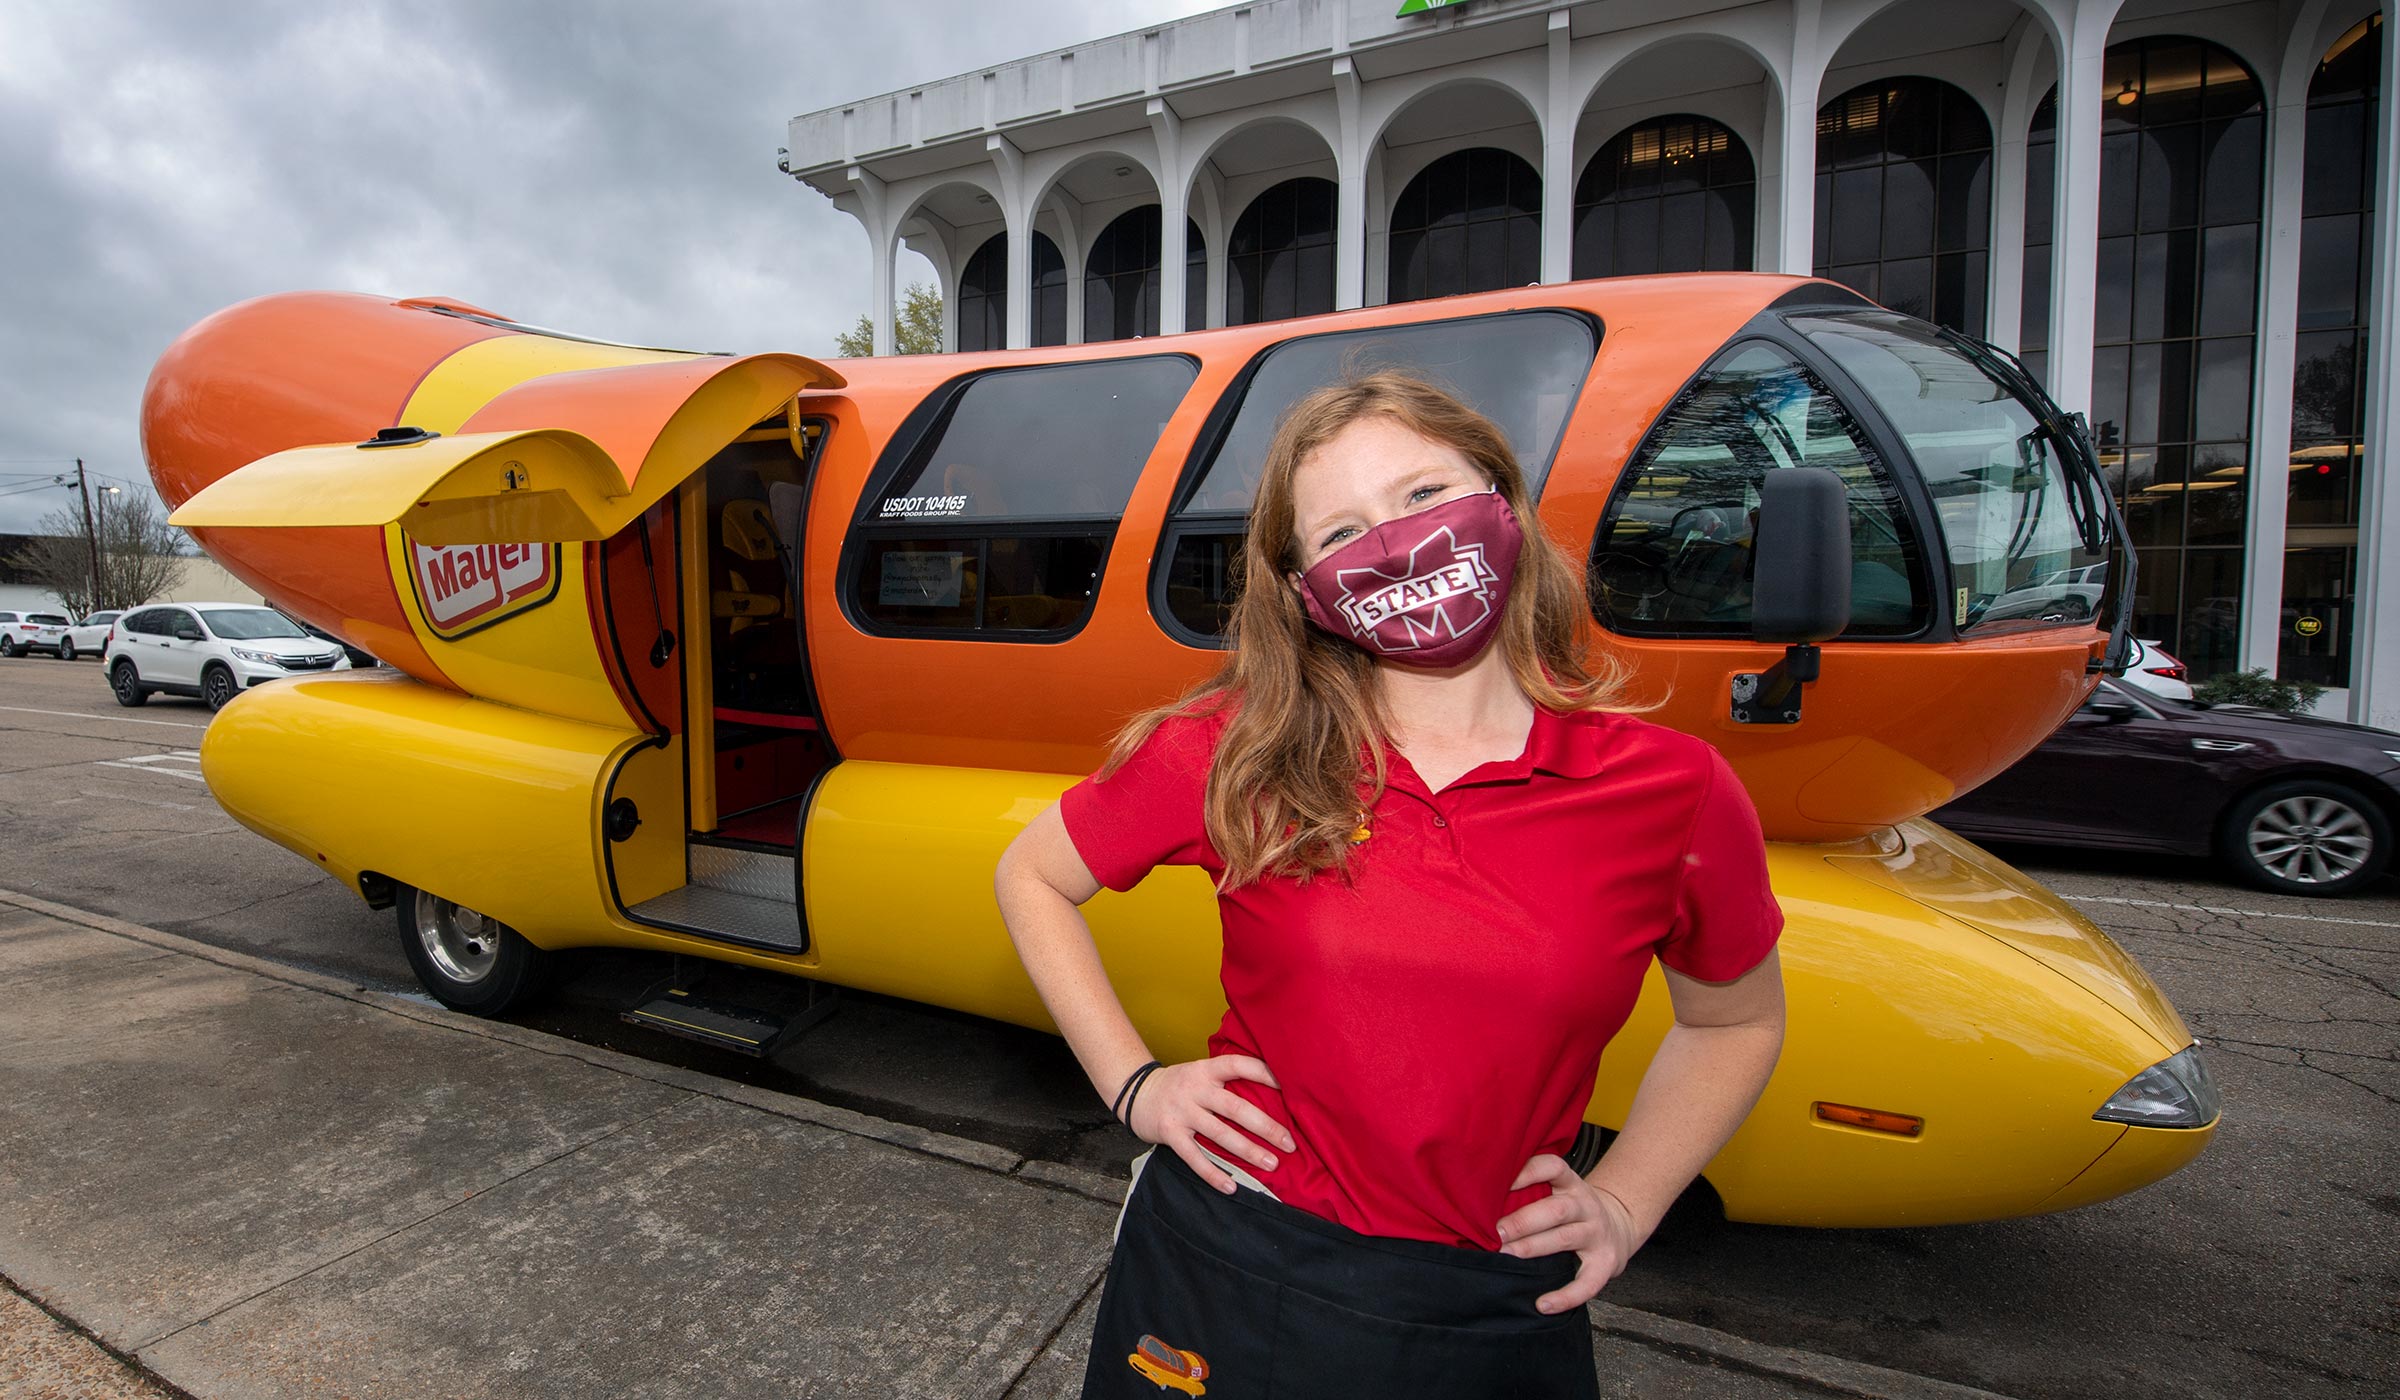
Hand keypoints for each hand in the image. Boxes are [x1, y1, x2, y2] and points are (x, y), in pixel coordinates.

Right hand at [1126, 1056, 1294, 1193]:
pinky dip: (1214, 1174)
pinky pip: (1195, 1157)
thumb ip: (1225, 1080)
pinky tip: (1232, 1186)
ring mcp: (1181, 1112)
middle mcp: (1194, 1089)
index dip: (1264, 1073)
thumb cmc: (1179, 1086)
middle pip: (1235, 1107)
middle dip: (1265, 1126)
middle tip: (1289, 1143)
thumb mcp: (1199, 1072)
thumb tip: (1270, 1095)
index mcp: (1205, 1070)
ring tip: (1271, 1163)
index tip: (1290, 1088)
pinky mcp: (1170, 1133)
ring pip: (1220, 1134)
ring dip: (1248, 1150)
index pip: (1238, 1065)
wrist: (1135, 1093)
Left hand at [1493, 1154, 1643, 1313]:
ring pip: (1565, 1239)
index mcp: (1571, 1184)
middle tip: (1494, 1232)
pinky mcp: (1606, 1263)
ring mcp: (1597, 1234)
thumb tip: (1479, 1200)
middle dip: (1522, 1221)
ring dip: (1533, 1247)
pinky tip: (1542, 1304)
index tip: (1500, 1181)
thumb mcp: (1560, 1191)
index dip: (1528, 1171)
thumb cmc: (1574, 1211)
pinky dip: (1565, 1296)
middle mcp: (1586, 1206)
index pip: (1553, 1167)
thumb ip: (1531, 1192)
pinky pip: (1587, 1283)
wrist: (1619, 1227)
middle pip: (1556, 1209)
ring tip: (1506, 1255)